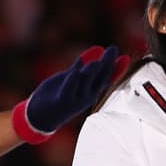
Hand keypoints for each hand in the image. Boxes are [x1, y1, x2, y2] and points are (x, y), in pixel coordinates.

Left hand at [13, 45, 128, 142]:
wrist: (40, 115)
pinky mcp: (61, 101)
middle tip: (113, 49)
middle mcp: (86, 96)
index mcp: (90, 90)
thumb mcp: (71, 78)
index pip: (106, 77)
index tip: (125, 58)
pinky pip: (68, 90)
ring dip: (90, 72)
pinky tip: (75, 72)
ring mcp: (75, 99)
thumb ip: (82, 65)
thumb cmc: (58, 94)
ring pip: (84, 83)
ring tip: (97, 62)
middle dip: (106, 64)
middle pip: (99, 78)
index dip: (116, 69)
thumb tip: (98, 49)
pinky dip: (71, 82)